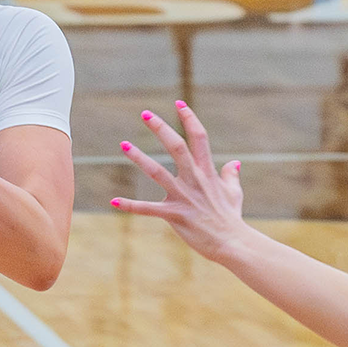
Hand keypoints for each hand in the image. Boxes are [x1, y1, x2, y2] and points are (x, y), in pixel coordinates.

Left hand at [111, 101, 249, 262]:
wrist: (233, 243)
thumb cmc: (231, 218)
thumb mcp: (234, 193)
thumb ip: (230, 176)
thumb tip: (234, 163)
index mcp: (208, 171)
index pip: (199, 138)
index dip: (189, 118)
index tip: (179, 103)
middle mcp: (194, 179)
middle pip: (177, 147)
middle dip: (161, 128)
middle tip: (145, 113)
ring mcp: (183, 196)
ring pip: (157, 172)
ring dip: (139, 158)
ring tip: (123, 144)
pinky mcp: (174, 215)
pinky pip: (148, 209)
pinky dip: (130, 206)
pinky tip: (113, 202)